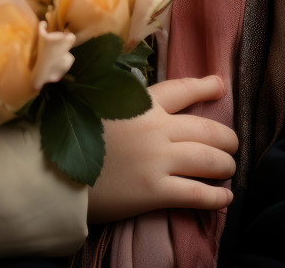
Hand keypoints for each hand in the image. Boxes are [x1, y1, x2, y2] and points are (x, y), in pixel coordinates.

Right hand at [87, 74, 237, 222]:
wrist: (52, 170)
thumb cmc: (72, 134)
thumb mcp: (102, 103)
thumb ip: (128, 101)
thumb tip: (149, 104)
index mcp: (141, 102)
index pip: (182, 89)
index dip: (206, 87)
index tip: (221, 87)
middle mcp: (156, 127)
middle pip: (206, 129)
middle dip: (226, 138)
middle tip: (232, 144)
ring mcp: (157, 160)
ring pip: (208, 160)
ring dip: (225, 165)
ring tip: (229, 169)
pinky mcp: (154, 191)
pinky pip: (197, 193)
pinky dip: (217, 197)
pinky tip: (225, 198)